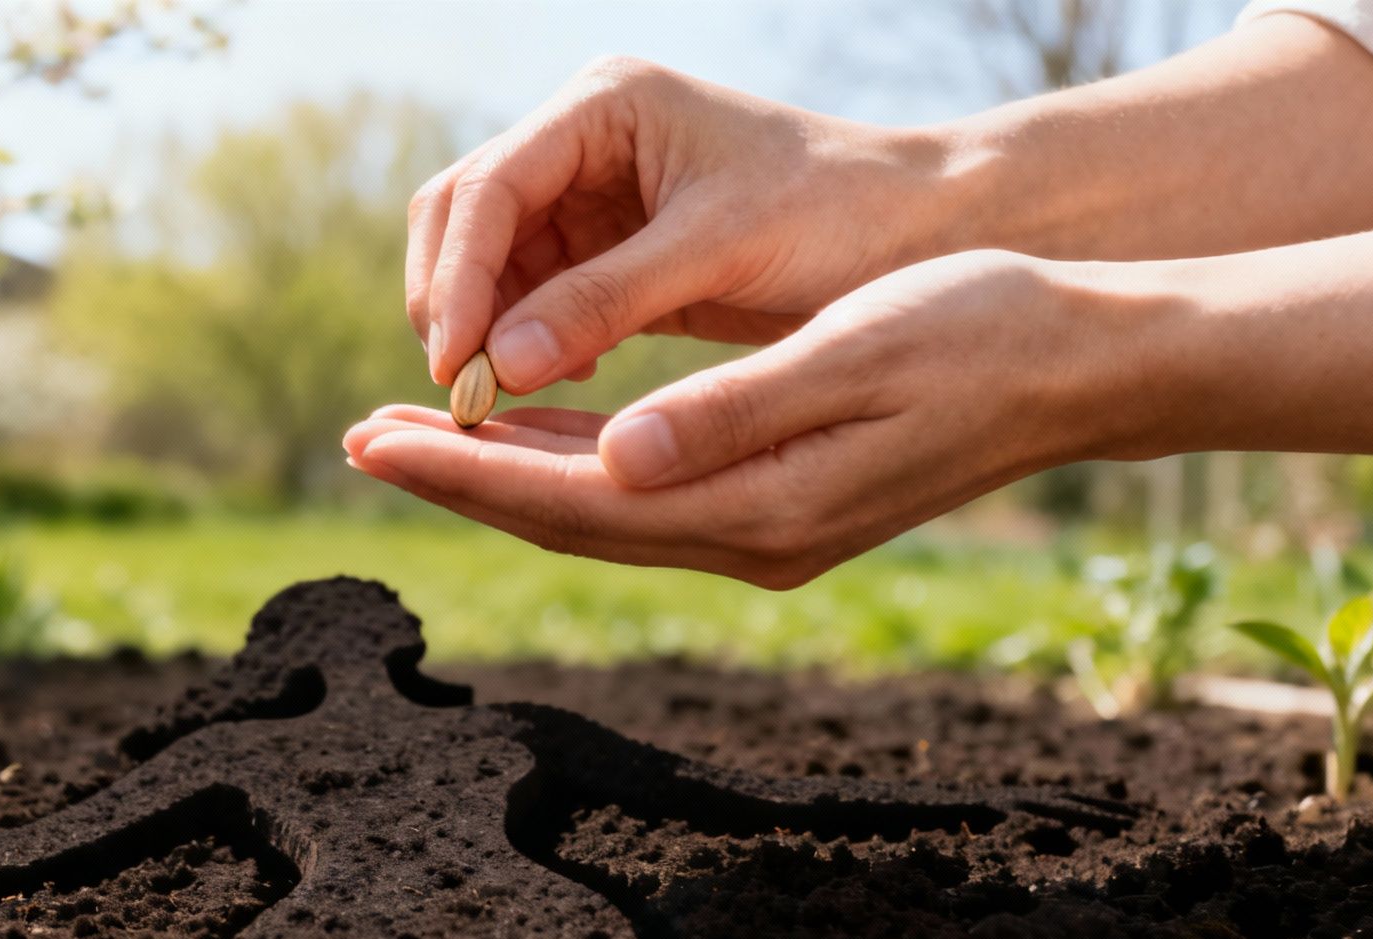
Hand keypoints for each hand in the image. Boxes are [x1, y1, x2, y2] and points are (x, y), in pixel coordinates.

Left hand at [352, 251, 1148, 588]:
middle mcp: (748, 538)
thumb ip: (729, 415)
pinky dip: (575, 463)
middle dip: (459, 478)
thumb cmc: (977, 333)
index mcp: (755, 508)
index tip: (371, 437)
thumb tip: (613, 463)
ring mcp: (764, 530)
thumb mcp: (851, 357)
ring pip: (598, 509)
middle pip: (566, 519)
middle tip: (359, 437)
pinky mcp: (778, 502)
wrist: (1083, 363)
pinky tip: (534, 429)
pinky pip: (643, 492)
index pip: (570, 501)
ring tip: (415, 433)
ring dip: (505, 473)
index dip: (463, 470)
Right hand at [408, 55, 948, 392]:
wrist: (920, 233)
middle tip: (461, 391)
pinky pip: (533, 299)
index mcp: (604, 107)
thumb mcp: (719, 251)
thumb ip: (606, 299)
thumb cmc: (836, 215)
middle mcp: (583, 141)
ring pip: (489, 265)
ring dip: (484, 330)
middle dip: (452, 303)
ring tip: (502, 398)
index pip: (486, 189)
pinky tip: (555, 381)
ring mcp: (592, 196)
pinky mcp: (609, 253)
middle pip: (463, 219)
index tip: (454, 361)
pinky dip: (525, 343)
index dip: (458, 278)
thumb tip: (497, 362)